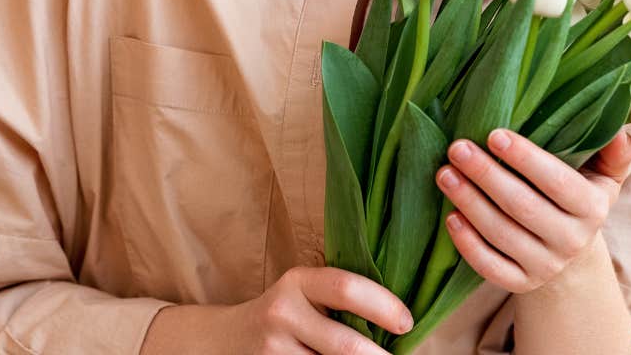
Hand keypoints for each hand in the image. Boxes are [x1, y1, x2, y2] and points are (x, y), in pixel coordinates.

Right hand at [144, 267, 411, 354]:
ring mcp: (273, 347)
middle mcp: (282, 311)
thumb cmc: (282, 316)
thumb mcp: (303, 294)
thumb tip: (399, 324)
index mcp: (298, 282)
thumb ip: (338, 299)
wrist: (222, 340)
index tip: (407, 323)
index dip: (383, 305)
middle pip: (345, 344)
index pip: (345, 287)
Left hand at [434, 127, 630, 292]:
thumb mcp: (602, 177)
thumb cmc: (577, 200)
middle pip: (522, 206)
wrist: (571, 256)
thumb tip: (619, 132)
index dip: (526, 158)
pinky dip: (468, 244)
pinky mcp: (521, 284)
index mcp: (593, 209)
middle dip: (487, 175)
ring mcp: (545, 266)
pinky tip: (450, 216)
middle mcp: (571, 241)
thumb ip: (613, 154)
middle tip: (457, 148)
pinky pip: (491, 267)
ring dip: (469, 202)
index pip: (558, 182)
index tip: (494, 134)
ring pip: (502, 234)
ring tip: (445, 174)